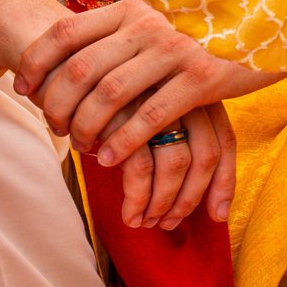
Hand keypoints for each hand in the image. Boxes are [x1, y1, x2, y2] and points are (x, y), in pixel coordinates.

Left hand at [15, 0, 272, 174]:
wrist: (264, 29)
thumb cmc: (202, 35)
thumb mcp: (158, 23)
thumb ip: (121, 34)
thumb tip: (69, 55)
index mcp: (131, 9)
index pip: (66, 32)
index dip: (36, 62)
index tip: (23, 88)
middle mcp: (149, 25)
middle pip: (80, 69)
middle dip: (57, 105)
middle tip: (55, 128)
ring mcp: (176, 50)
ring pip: (109, 96)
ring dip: (86, 128)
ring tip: (81, 146)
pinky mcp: (203, 78)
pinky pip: (150, 116)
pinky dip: (123, 141)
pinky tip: (109, 157)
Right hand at [109, 103, 236, 230]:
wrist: (61, 63)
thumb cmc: (106, 95)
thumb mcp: (143, 112)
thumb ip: (170, 138)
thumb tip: (193, 191)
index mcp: (194, 91)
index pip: (224, 140)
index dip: (225, 182)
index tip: (218, 213)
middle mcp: (182, 92)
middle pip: (206, 156)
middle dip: (189, 199)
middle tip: (168, 223)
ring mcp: (157, 101)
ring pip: (176, 164)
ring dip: (162, 203)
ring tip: (144, 222)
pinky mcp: (127, 113)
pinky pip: (142, 167)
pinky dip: (137, 198)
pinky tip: (128, 213)